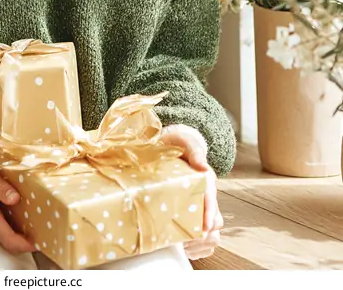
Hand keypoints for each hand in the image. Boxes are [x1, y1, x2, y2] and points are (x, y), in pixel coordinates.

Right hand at [0, 163, 36, 255]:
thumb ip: (1, 188)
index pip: (10, 240)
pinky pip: (0, 233)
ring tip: (36, 226)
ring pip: (5, 239)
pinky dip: (12, 231)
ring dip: (20, 236)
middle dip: (27, 241)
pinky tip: (21, 221)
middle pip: (9, 242)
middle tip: (44, 232)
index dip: (26, 244)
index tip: (40, 242)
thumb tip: (15, 198)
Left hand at [160, 123, 222, 259]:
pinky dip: (199, 248)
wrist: (173, 144)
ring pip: (213, 232)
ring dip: (202, 243)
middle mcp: (206, 194)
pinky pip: (205, 238)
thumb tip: (203, 166)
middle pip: (216, 220)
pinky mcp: (195, 214)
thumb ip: (193, 150)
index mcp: (204, 177)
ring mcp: (201, 206)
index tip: (206, 226)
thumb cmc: (177, 142)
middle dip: (205, 233)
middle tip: (187, 240)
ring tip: (184, 247)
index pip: (211, 196)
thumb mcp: (183, 139)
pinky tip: (185, 249)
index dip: (209, 212)